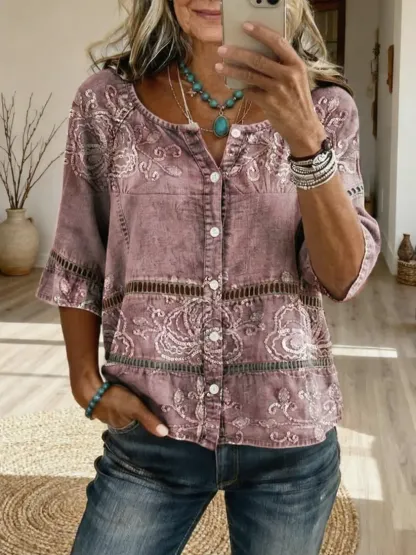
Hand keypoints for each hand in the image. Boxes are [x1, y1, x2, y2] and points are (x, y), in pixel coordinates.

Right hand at [72, 378, 168, 437]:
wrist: (89, 390)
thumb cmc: (115, 400)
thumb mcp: (136, 408)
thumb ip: (149, 420)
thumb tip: (165, 434)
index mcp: (123, 426)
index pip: (137, 428)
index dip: (145, 423)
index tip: (154, 418)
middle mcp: (113, 422)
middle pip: (128, 421)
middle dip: (135, 416)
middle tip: (146, 408)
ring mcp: (104, 413)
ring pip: (119, 413)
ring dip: (125, 409)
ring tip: (134, 402)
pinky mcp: (99, 403)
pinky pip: (111, 405)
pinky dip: (117, 403)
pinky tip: (120, 397)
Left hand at [216, 22, 325, 156]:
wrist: (303, 127)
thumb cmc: (297, 101)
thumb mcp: (297, 79)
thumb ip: (281, 66)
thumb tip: (253, 55)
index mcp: (296, 64)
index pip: (278, 42)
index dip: (261, 32)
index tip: (246, 26)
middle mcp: (288, 75)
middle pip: (258, 59)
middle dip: (237, 53)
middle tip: (222, 50)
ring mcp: (279, 90)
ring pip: (249, 76)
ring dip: (232, 70)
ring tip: (219, 67)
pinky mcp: (270, 104)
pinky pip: (250, 92)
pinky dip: (241, 89)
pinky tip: (234, 86)